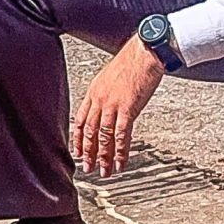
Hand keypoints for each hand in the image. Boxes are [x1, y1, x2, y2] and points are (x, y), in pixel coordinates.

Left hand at [73, 37, 164, 175]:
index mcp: (94, 91)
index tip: (79, 151)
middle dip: (89, 152)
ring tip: (104, 171)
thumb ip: (107, 92)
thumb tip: (108, 104)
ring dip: (103, 156)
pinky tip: (120, 162)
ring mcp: (113, 105)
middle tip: (88, 167)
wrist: (145, 52)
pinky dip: (120, 152)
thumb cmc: (132, 60)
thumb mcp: (111, 76)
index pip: (81, 120)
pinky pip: (121, 135)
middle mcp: (100, 100)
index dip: (79, 138)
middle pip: (90, 132)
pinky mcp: (128, 109)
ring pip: (104, 137)